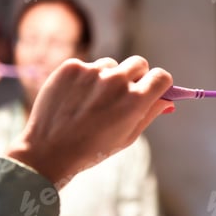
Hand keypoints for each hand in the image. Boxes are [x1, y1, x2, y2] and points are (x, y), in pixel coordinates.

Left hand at [6, 56, 173, 186]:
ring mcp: (92, 72)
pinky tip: (75, 98)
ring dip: (108, 77)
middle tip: (123, 93)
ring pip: (111, 65)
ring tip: (92, 101)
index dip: (159, 83)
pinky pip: (87, 66)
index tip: (153, 88)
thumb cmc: (92, 149)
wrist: (48, 151)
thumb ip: (150, 114)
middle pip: (139, 63)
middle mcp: (116, 81)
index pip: (161, 76)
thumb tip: (167, 100)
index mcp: (135, 100)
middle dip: (136, 76)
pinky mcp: (71, 67)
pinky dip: (84, 78)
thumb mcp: (127, 137)